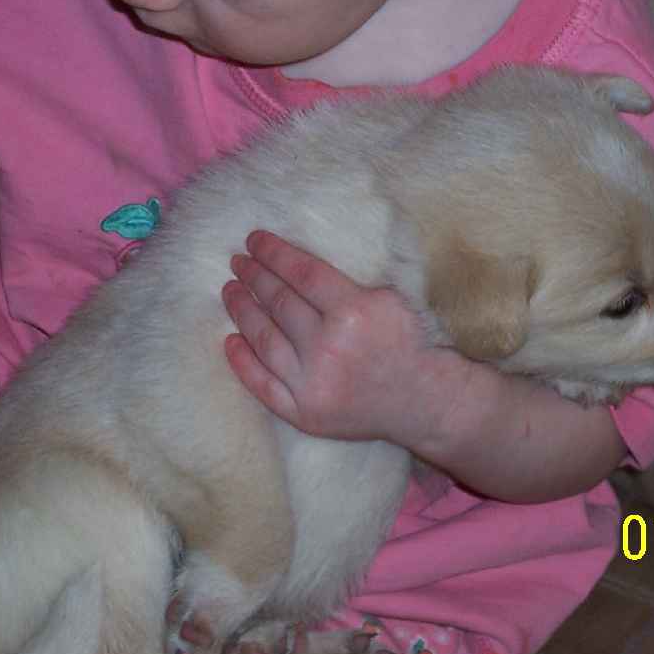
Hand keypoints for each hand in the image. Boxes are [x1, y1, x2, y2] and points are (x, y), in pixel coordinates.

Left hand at [221, 231, 467, 446]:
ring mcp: (312, 383)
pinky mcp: (304, 413)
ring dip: (242, 311)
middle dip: (254, 276)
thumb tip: (295, 262)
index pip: (300, 273)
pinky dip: (242, 361)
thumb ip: (344, 282)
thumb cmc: (406, 342)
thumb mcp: (387, 297)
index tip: (253, 240)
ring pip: (264, 339)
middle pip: (279, 302)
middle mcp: (328, 346)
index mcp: (353, 311)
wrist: (423, 400)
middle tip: (238, 262)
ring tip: (230, 291)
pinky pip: (262, 384)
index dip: (273, 253)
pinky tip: (231, 340)